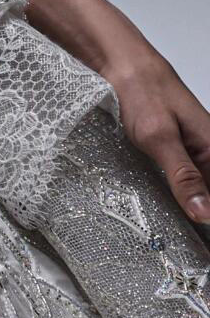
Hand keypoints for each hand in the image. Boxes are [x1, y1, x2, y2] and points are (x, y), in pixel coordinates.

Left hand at [102, 38, 209, 229]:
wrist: (118, 64)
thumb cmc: (142, 93)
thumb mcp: (160, 138)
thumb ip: (183, 175)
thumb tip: (206, 213)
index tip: (203, 248)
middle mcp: (206, 152)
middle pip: (209, 194)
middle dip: (203, 217)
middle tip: (194, 253)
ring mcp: (187, 152)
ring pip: (196, 190)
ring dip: (189, 211)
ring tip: (182, 244)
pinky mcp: (167, 152)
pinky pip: (178, 182)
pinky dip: (173, 198)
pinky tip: (164, 216)